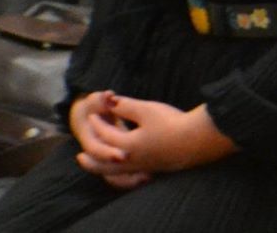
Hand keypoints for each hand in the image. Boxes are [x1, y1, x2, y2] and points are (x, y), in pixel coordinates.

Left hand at [71, 92, 234, 181]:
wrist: (197, 141)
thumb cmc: (172, 123)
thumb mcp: (147, 110)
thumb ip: (126, 106)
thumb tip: (108, 101)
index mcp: (127, 145)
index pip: (106, 134)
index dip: (98, 122)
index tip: (92, 113)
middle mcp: (131, 160)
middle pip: (102, 164)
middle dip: (90, 159)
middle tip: (79, 154)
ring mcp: (142, 166)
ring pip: (114, 172)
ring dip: (101, 168)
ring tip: (96, 164)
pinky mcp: (153, 168)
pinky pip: (126, 175)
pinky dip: (116, 172)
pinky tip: (122, 164)